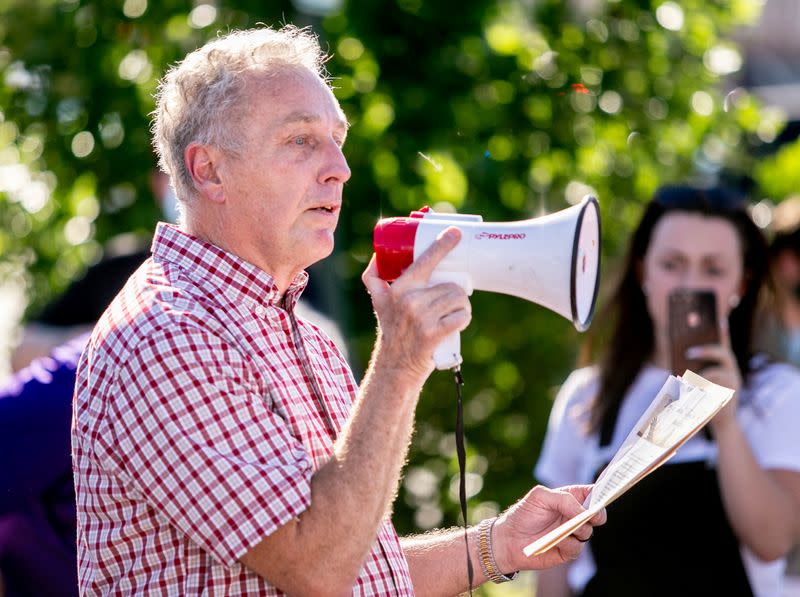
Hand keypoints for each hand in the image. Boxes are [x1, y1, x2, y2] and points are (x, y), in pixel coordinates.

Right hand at [362, 227, 470, 379]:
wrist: (395, 365)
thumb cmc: (391, 329)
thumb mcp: (378, 301)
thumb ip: (373, 278)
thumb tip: (377, 254)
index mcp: (399, 288)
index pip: (425, 260)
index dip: (442, 245)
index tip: (456, 233)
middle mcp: (409, 300)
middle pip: (450, 284)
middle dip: (456, 292)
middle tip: (451, 301)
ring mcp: (422, 318)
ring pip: (458, 299)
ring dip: (463, 305)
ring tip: (454, 312)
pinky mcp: (433, 334)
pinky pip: (461, 317)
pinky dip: (464, 319)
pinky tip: (458, 322)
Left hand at [490, 485, 606, 571]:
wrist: (509, 539)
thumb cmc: (524, 513)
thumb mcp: (540, 496)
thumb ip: (564, 499)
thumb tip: (582, 512)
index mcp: (570, 498)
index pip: (592, 493)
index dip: (602, 492)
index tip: (608, 494)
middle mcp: (574, 515)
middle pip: (597, 514)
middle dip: (598, 514)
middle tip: (592, 515)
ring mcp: (572, 533)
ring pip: (589, 531)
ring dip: (579, 529)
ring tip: (566, 527)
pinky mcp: (568, 551)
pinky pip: (577, 547)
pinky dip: (569, 542)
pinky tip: (557, 539)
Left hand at [685, 320, 740, 433]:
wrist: (719, 420)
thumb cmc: (704, 397)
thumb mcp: (697, 379)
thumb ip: (691, 366)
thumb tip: (678, 353)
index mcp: (724, 364)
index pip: (724, 343)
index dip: (723, 331)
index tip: (719, 319)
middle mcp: (732, 370)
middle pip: (724, 354)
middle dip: (706, 350)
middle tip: (687, 352)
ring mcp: (734, 382)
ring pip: (718, 372)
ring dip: (700, 373)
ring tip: (684, 377)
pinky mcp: (730, 396)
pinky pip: (715, 388)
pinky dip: (701, 388)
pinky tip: (690, 389)